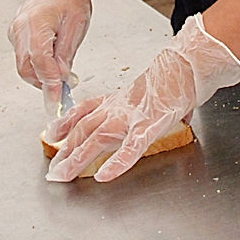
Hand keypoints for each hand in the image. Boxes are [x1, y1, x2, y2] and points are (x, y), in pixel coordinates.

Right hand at [7, 0, 99, 116]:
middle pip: (26, 66)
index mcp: (37, 21)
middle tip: (61, 91)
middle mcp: (21, 27)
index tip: (57, 96)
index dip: (49, 81)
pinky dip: (36, 65)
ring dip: (40, 75)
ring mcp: (16, 30)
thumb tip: (61, 77)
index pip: (40, 59)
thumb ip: (66, 52)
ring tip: (60, 76)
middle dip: (43, 82)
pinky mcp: (16, 34)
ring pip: (23, 64)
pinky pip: (23, 56)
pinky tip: (51, 64)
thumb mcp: (76, 24)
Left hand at [44, 13, 239, 182]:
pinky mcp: (150, 126)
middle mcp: (119, 108)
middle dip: (66, 150)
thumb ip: (152, 103)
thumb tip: (173, 114)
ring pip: (98, 139)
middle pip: (86, 128)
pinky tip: (104, 176)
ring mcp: (132, 117)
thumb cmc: (173, 77)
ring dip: (79, 158)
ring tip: (64, 174)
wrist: (187, 63)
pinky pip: (130, 148)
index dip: (67, 122)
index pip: (86, 109)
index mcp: (119, 99)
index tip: (53, 132)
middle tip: (53, 169)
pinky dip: (116, 163)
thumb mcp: (150, 90)